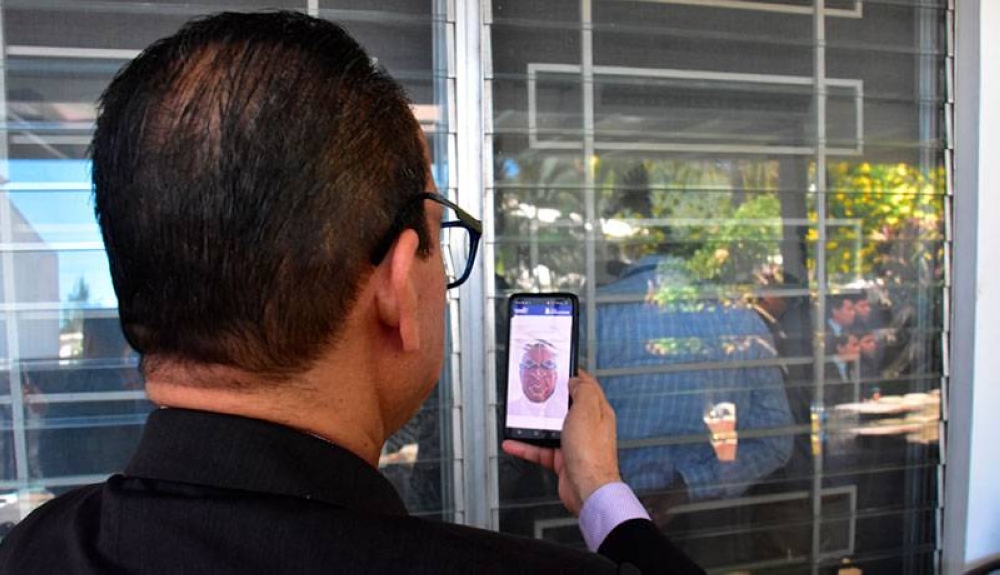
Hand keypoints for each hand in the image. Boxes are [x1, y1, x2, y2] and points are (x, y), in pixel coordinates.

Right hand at [502, 370, 620, 515]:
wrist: (588, 489)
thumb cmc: (592, 453)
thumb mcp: (587, 409)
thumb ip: (582, 390)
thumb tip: (575, 381)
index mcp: (597, 411)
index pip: (586, 387)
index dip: (572, 376)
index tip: (557, 369)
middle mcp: (586, 427)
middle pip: (565, 407)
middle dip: (548, 400)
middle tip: (533, 391)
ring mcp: (574, 443)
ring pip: (549, 429)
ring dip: (532, 424)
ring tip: (517, 417)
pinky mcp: (562, 460)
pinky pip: (539, 449)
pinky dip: (525, 446)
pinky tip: (512, 443)